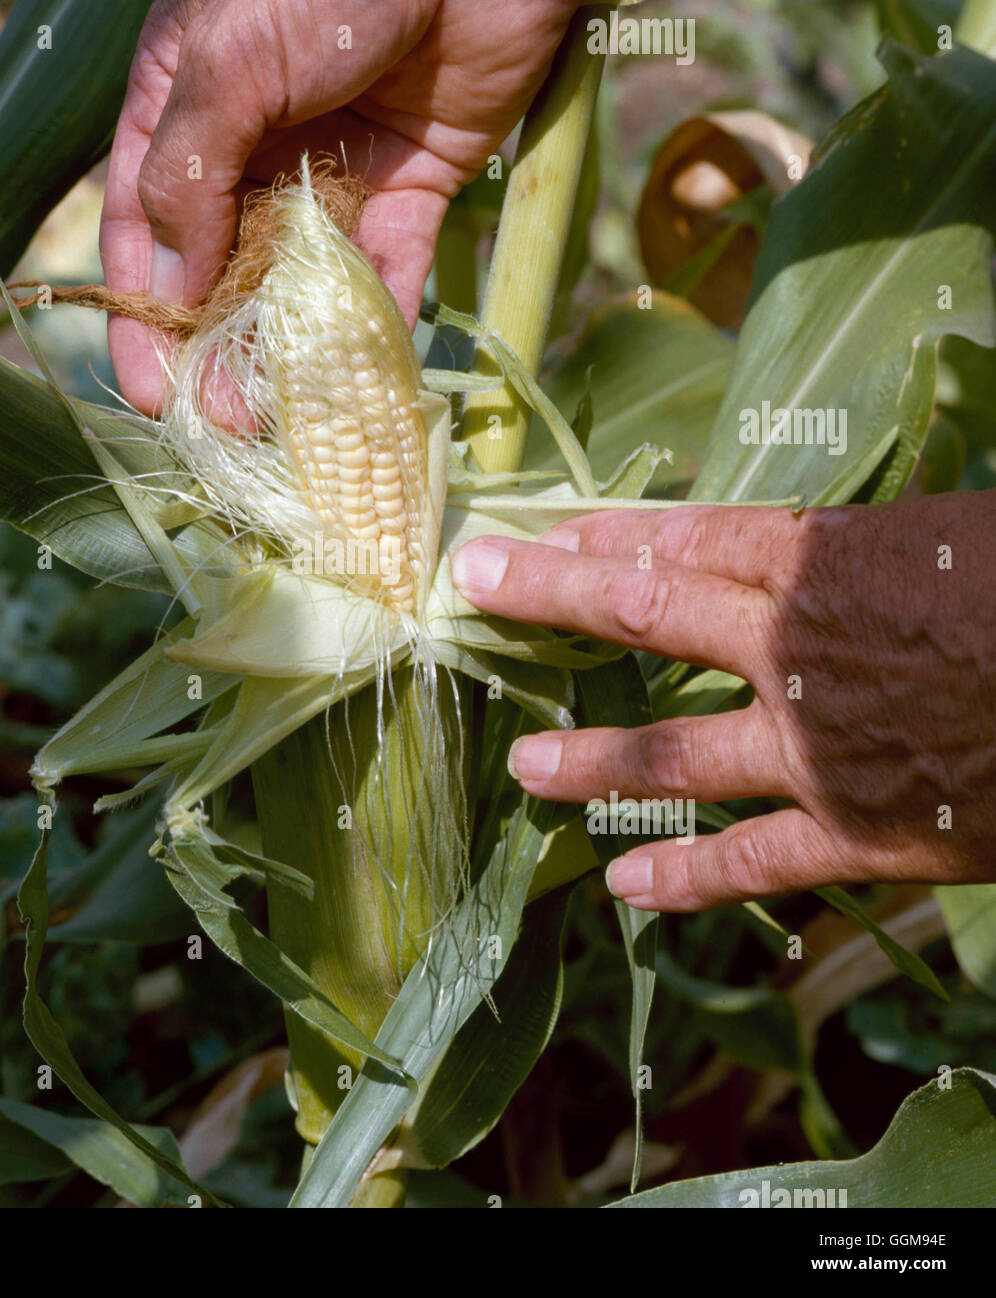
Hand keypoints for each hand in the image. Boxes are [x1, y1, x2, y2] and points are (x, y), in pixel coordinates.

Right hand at [100, 0, 667, 416]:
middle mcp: (253, 144)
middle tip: (216, 420)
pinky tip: (361, 373)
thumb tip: (170, 285)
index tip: (147, 385)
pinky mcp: (409, 188)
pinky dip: (374, 318)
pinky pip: (385, 267)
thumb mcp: (228, 63)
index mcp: (188, 103)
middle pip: (219, 266)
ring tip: (273, 417)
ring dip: (284, 348)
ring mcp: (332, 169)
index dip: (141, 306)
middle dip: (213, 345)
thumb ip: (187, 174)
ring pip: (298, 280)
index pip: (142, 222)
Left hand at [450, 492, 995, 910]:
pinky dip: (688, 876)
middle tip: (472, 589)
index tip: (534, 534)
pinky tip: (624, 884)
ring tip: (522, 766)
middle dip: (548, 597)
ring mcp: (819, 746)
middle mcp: (795, 645)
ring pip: (672, 750)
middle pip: (642, 611)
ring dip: (589, 757)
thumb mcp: (946, 535)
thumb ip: (854, 552)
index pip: (679, 539)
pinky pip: (756, 860)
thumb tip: (789, 551)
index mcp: (822, 556)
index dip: (598, 536)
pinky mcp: (864, 833)